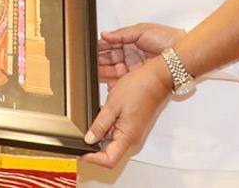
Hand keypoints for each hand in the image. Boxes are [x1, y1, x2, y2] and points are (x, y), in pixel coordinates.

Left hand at [82, 48, 173, 167]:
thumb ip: (100, 124)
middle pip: (111, 154)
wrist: (157, 78)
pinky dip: (108, 129)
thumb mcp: (113, 105)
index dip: (93, 159)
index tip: (81, 153)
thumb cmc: (140, 88)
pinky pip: (119, 134)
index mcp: (127, 137)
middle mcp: (132, 139)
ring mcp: (134, 132)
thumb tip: (89, 139)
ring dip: (101, 138)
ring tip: (89, 127)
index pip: (109, 161)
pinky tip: (102, 117)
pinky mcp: (134, 126)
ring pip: (114, 144)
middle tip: (82, 141)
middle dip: (94, 149)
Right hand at [97, 23, 183, 85]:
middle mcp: (130, 54)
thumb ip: (121, 33)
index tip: (91, 49)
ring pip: (114, 70)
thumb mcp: (141, 30)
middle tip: (90, 63)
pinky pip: (123, 80)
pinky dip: (115, 82)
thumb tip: (105, 34)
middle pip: (110, 58)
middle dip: (99, 60)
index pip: (110, 45)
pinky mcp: (138, 77)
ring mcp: (133, 66)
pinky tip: (109, 82)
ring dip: (105, 71)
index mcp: (129, 41)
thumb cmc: (165, 37)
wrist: (179, 54)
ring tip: (96, 72)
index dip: (100, 47)